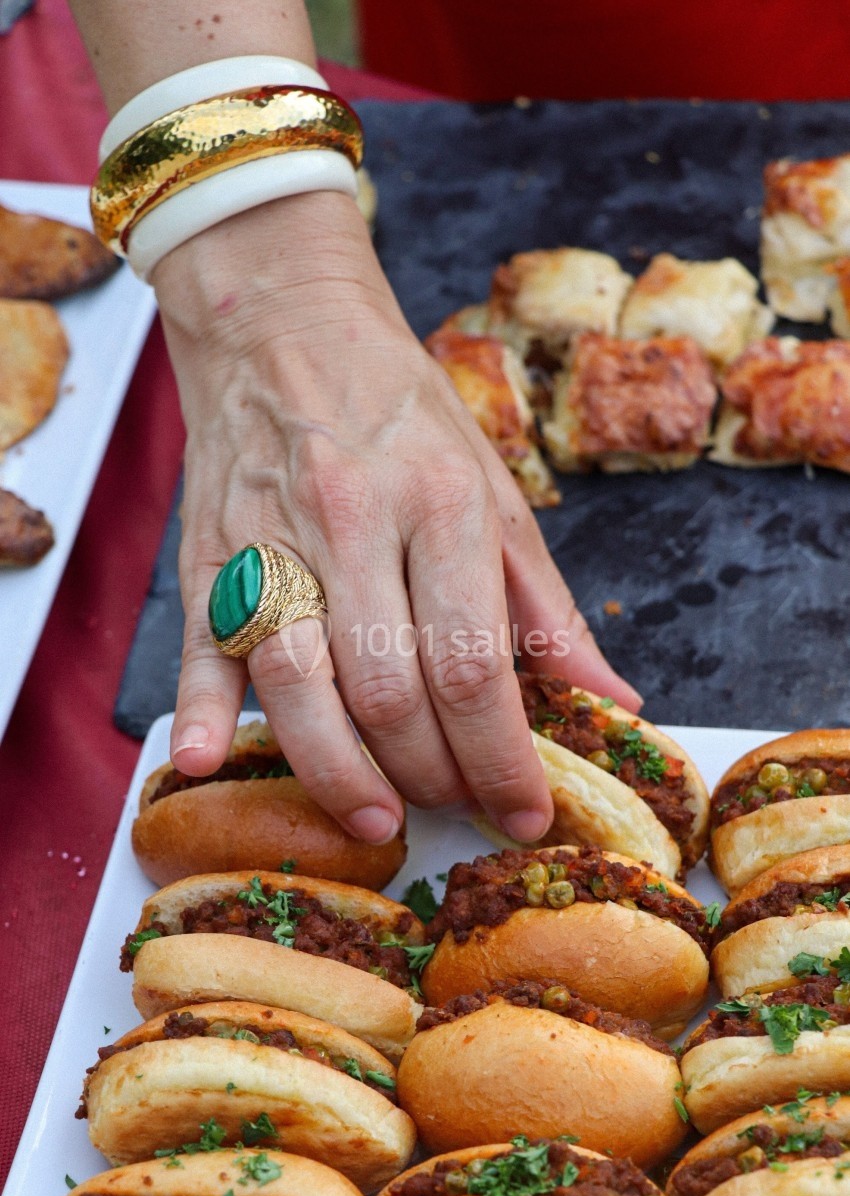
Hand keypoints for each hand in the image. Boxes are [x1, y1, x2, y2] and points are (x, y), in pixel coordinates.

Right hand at [154, 191, 639, 844]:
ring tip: (378, 817)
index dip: (502, 758)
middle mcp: (354, 520)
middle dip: (430, 774)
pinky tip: (207, 763)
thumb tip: (611, 700)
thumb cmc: (399, 410)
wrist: (281, 319)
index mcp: (441, 502)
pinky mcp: (209, 554)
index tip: (523, 811)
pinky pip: (202, 643)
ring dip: (339, 771)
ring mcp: (272, 539)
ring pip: (300, 682)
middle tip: (453, 802)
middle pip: (390, 688)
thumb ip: (547, 606)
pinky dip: (202, 710)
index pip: (474, 663)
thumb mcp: (495, 487)